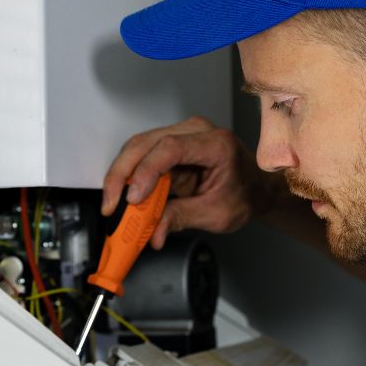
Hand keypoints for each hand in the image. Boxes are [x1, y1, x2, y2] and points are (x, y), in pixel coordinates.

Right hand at [102, 115, 272, 248]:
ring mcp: (180, 135)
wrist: (255, 188)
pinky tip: (124, 198)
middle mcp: (195, 132)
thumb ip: (181, 218)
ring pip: (137, 148)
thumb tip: (152, 232)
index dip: (146, 172)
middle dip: (121, 175)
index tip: (133, 198)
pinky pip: (141, 158)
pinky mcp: (169, 147)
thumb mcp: (217, 214)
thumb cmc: (245, 195)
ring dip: (121, 177)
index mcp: (215, 144)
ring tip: (115, 205)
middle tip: (110, 205)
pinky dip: (129, 179)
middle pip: (145, 143)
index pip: (170, 148)